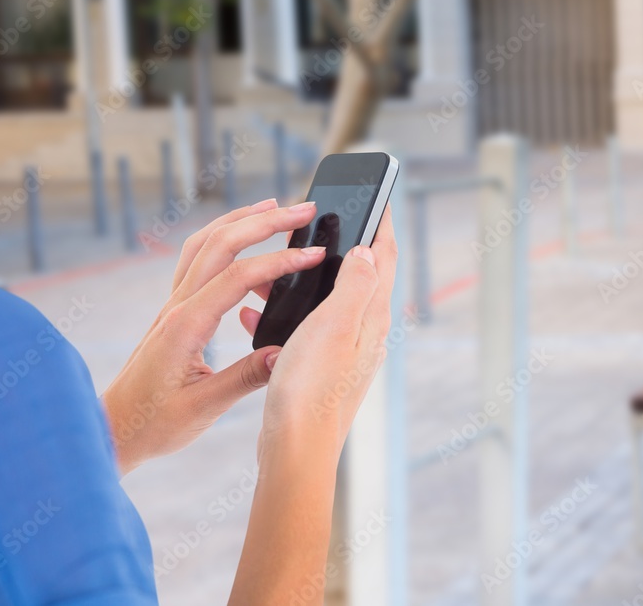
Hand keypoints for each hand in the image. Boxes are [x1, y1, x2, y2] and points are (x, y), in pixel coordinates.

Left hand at [101, 198, 324, 474]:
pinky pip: (197, 260)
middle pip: (220, 243)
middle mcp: (177, 306)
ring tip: (275, 208)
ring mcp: (173, 305)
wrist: (114, 429)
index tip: (314, 254)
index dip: (279, 261)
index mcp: (186, 326)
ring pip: (205, 244)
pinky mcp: (175, 311)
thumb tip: (285, 352)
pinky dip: (223, 239)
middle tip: (303, 209)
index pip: (238, 277)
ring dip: (240, 220)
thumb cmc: (153, 423)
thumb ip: (245, 378)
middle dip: (264, 220)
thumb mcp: (203, 408)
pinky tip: (243, 241)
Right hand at [251, 205, 397, 464]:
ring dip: (305, 279)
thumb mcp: (335, 323)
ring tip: (275, 266)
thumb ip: (355, 284)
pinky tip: (257, 314)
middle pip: (361, 275)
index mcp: (373, 316)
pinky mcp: (322, 368)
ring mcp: (345, 352)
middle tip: (326, 218)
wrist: (296, 448)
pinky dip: (286, 312)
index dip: (382, 222)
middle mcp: (365, 333)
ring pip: (327, 301)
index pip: (385, 257)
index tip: (378, 195)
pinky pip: (305, 327)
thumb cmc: (313, 387)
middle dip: (343, 244)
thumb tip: (368, 250)